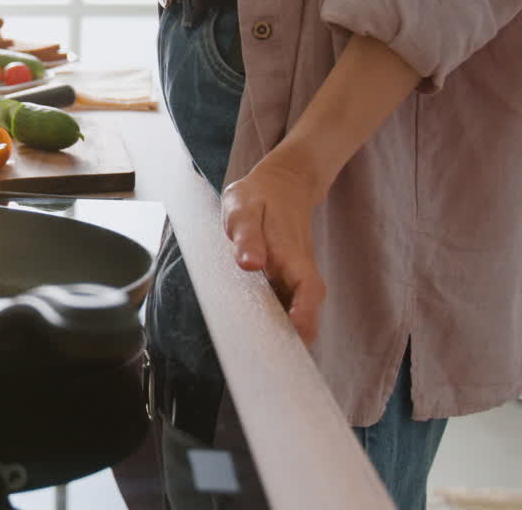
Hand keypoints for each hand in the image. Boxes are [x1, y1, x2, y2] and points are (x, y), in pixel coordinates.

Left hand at [221, 155, 326, 345]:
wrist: (281, 185)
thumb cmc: (258, 197)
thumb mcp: (243, 207)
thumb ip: (246, 235)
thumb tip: (249, 262)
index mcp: (292, 256)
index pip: (308, 292)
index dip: (304, 316)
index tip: (294, 336)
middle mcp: (300, 272)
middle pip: (306, 313)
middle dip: (295, 340)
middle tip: (272, 366)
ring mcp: (295, 278)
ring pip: (298, 314)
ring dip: (286, 338)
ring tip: (263, 363)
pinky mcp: (287, 281)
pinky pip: (287, 307)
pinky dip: (278, 325)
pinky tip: (259, 342)